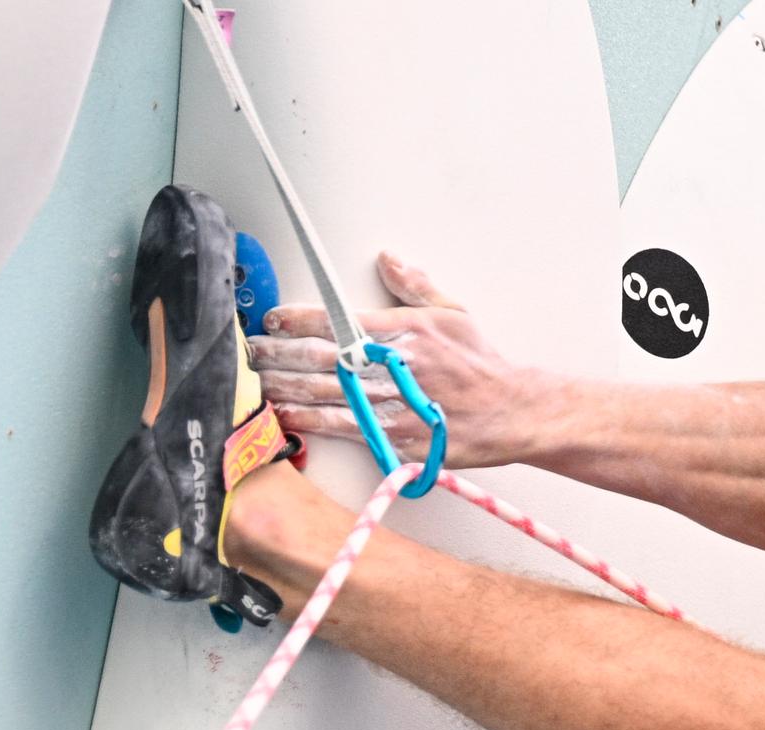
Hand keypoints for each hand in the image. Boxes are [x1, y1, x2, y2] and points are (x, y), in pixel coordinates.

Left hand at [248, 252, 548, 468]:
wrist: (513, 411)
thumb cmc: (483, 364)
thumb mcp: (454, 313)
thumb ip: (415, 287)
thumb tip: (388, 259)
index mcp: (403, 330)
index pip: (337, 320)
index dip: (297, 319)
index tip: (273, 320)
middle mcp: (394, 364)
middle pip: (320, 358)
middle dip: (279, 354)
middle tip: (251, 353)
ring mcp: (393, 401)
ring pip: (325, 393)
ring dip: (285, 387)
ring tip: (258, 383)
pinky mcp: (396, 435)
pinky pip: (344, 426)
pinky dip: (311, 420)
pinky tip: (286, 415)